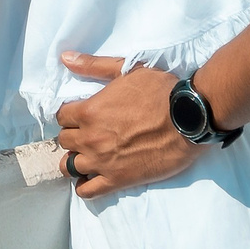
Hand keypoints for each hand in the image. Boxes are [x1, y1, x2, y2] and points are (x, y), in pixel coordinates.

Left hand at [53, 55, 200, 197]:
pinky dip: (84, 186)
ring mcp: (102, 162)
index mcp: (88, 111)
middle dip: (73, 136)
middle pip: (64, 141)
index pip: (61, 117)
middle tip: (88, 134)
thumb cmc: (160, 91)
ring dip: (75, 160)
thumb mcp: (127, 70)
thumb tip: (65, 58)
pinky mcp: (118, 180)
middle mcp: (90, 138)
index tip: (80, 116)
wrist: (188, 118)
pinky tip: (90, 178)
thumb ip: (93, 65)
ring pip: (69, 167)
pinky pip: (88, 191)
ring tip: (87, 156)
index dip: (70, 115)